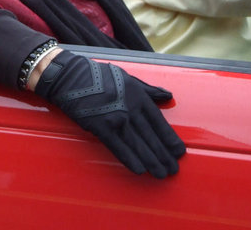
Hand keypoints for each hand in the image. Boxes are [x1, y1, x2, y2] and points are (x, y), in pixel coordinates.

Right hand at [35, 50, 184, 177]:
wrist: (71, 77)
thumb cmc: (99, 75)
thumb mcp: (127, 77)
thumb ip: (149, 89)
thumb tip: (168, 95)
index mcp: (139, 97)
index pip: (160, 123)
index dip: (170, 140)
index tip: (179, 152)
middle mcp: (130, 109)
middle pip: (151, 138)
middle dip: (164, 156)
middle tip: (173, 169)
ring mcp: (116, 119)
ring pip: (138, 146)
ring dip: (151, 162)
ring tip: (161, 174)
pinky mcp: (100, 127)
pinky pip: (118, 147)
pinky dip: (130, 160)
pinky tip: (140, 170)